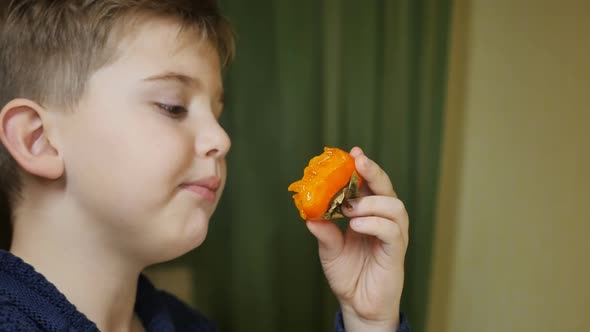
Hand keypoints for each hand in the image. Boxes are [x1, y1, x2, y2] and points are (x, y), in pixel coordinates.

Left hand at [306, 147, 408, 331]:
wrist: (358, 304)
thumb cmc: (348, 274)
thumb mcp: (329, 249)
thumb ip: (324, 231)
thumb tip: (310, 214)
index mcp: (369, 214)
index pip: (370, 185)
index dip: (364, 168)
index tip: (353, 152)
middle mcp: (384, 220)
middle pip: (387, 189)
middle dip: (374, 172)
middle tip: (359, 161)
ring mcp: (393, 235)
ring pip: (394, 206)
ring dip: (371, 202)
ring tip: (349, 208)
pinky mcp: (396, 252)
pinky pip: (391, 231)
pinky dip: (374, 223)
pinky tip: (356, 225)